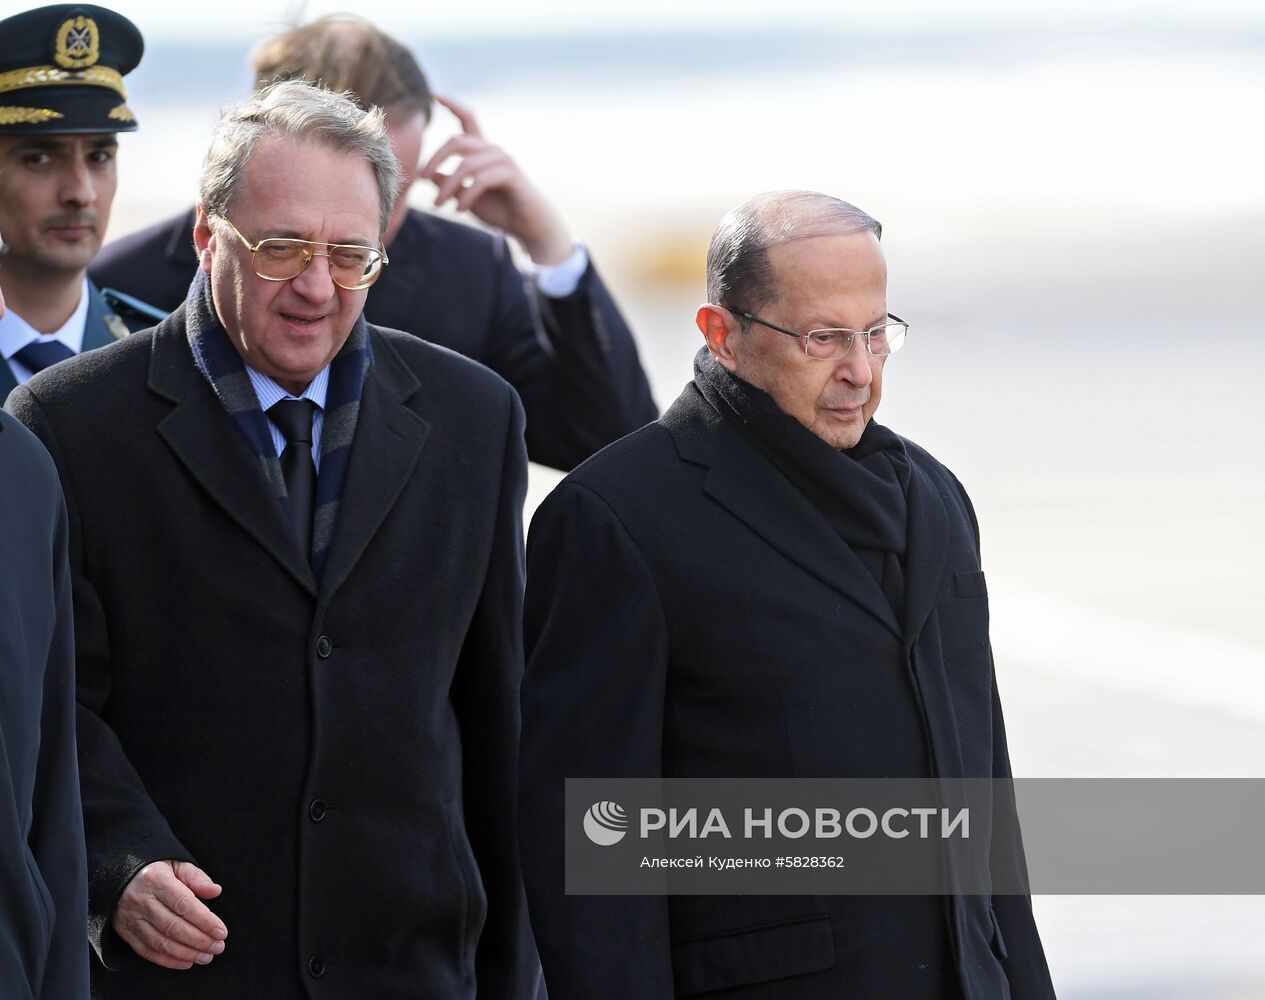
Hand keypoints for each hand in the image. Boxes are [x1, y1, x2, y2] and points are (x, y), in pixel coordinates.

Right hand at [112, 860, 227, 969]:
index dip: (204, 920)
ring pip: (160, 942)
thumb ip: (196, 877)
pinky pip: (147, 951)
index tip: (221, 932)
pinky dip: (167, 960)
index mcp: (156, 880)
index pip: (183, 904)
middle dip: (199, 940)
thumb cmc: (155, 870)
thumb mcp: (175, 863)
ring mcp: (131, 919)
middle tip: (218, 947)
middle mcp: (142, 901)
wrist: (117, 877)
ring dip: (186, 953)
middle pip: (173, 926)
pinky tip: (187, 962)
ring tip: (207, 957)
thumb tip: (215, 891)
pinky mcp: (126, 933)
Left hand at [420, 93, 573, 265]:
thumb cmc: (499, 210)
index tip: (432, 93)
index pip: (467, 119)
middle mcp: (493, 150)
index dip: (451, 104)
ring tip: (438, 204)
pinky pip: (480, 180)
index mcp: (482, 151)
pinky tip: (459, 209)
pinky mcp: (511, 174)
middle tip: (420, 179)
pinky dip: (466, 195)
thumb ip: (447, 183)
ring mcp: (503, 160)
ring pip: (465, 165)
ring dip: (448, 186)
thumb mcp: (465, 196)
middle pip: (457, 142)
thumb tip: (425, 174)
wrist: (527, 226)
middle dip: (435, 159)